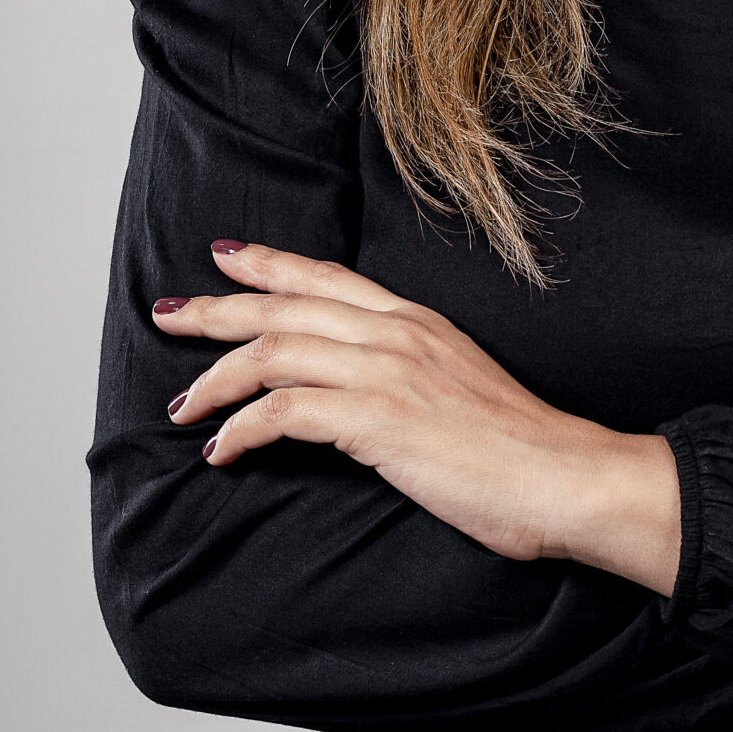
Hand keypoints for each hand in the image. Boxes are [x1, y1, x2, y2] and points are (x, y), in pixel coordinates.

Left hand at [152, 242, 681, 594]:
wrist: (564, 476)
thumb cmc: (519, 449)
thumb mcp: (460, 388)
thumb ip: (412, 376)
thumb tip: (366, 394)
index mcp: (418, 321)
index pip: (328, 278)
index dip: (271, 263)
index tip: (225, 256)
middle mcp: (397, 334)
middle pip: (285, 306)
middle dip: (218, 309)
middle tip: (168, 315)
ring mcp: (386, 373)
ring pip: (273, 352)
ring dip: (216, 380)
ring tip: (182, 407)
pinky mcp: (376, 419)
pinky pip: (284, 412)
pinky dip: (242, 430)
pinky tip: (223, 452)